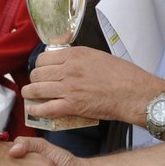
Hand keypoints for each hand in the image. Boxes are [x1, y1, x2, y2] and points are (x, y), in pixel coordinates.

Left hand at [24, 47, 163, 124]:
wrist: (134, 92)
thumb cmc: (123, 75)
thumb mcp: (99, 56)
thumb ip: (80, 59)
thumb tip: (68, 63)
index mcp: (75, 55)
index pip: (44, 58)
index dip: (40, 66)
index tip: (42, 71)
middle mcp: (68, 69)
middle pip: (37, 74)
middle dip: (34, 80)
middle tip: (36, 84)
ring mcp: (68, 88)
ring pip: (37, 89)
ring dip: (31, 94)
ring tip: (30, 96)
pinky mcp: (72, 106)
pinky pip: (45, 108)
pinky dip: (37, 110)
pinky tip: (34, 110)